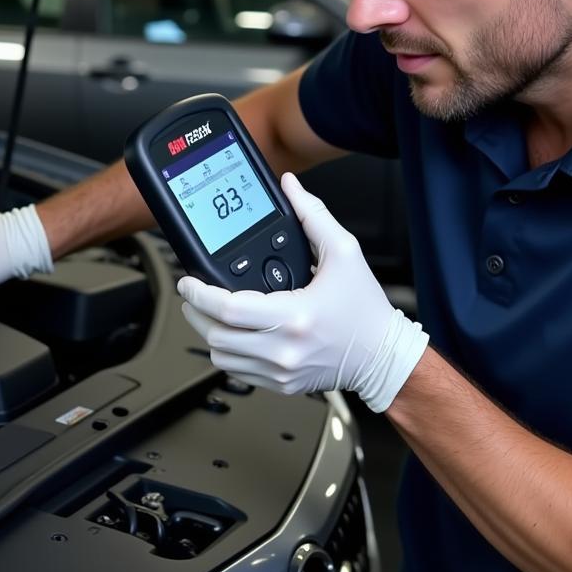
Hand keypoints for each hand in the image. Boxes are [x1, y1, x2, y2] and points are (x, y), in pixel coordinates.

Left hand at [177, 173, 426, 411]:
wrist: (381, 354)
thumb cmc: (365, 309)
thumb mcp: (344, 252)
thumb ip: (313, 215)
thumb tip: (291, 187)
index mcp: (294, 316)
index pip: (227, 309)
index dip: (200, 293)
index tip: (189, 281)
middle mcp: (283, 348)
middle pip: (215, 335)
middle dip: (195, 312)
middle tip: (193, 294)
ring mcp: (280, 371)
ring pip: (222, 357)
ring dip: (210, 332)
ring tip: (211, 313)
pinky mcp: (281, 384)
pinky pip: (238, 372)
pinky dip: (229, 352)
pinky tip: (234, 333)